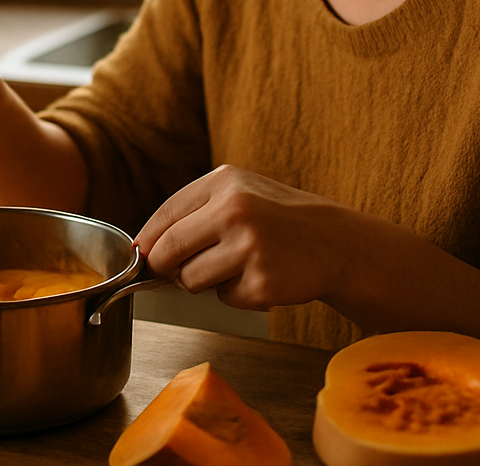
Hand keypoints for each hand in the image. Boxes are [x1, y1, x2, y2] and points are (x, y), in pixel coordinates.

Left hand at [134, 164, 349, 311]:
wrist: (335, 242)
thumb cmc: (279, 219)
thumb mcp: (240, 193)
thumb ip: (194, 212)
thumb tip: (146, 248)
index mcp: (224, 183)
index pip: (165, 215)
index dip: (148, 241)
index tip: (144, 256)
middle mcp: (235, 210)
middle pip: (168, 250)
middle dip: (164, 267)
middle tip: (175, 272)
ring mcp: (250, 247)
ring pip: (190, 279)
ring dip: (202, 282)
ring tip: (234, 266)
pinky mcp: (262, 282)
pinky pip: (224, 298)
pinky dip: (234, 294)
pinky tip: (259, 277)